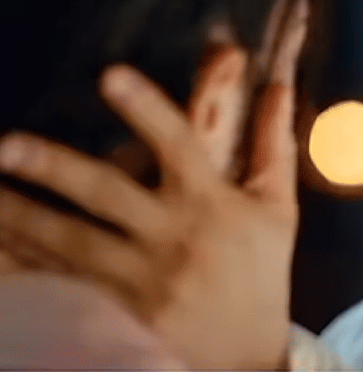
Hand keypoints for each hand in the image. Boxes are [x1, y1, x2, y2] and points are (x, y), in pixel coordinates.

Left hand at [0, 65, 299, 370]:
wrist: (249, 355)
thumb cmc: (263, 270)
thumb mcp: (278, 208)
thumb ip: (273, 144)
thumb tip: (279, 85)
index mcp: (213, 205)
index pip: (179, 146)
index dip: (146, 109)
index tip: (110, 75)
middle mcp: (174, 238)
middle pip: (106, 194)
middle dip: (54, 167)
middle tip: (7, 144)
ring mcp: (141, 279)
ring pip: (69, 240)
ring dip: (21, 214)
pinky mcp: (117, 313)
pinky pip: (61, 281)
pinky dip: (23, 263)